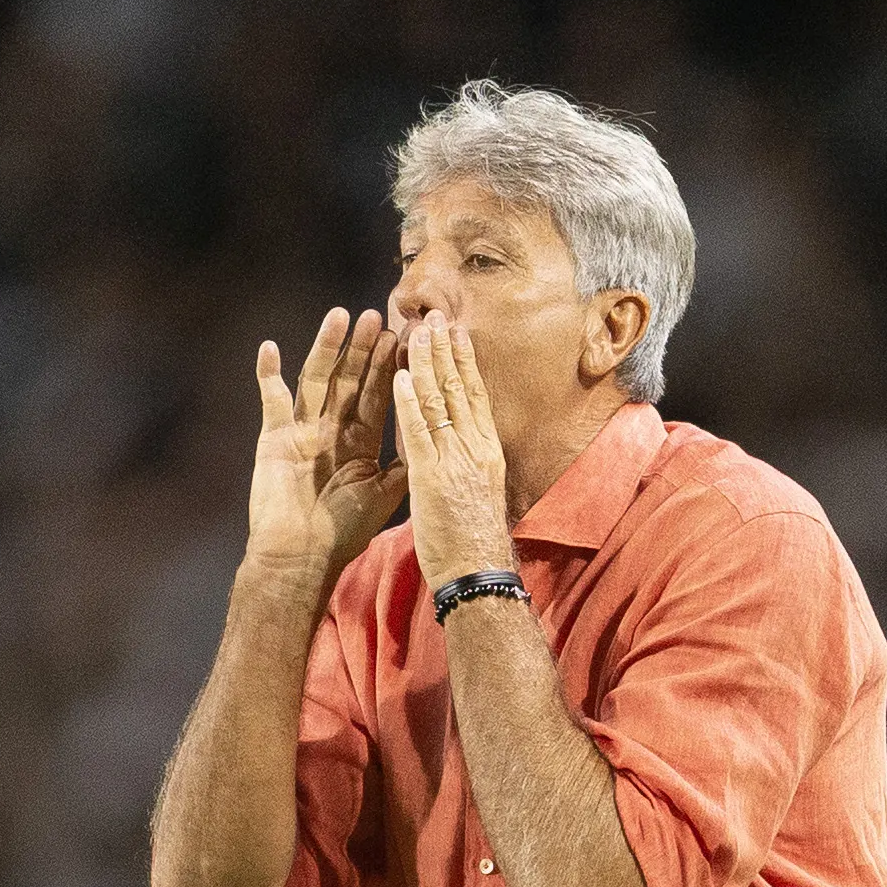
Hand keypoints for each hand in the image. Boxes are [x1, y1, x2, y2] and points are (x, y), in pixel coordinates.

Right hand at [245, 308, 401, 580]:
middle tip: (379, 316)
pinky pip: (271, 401)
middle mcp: (332, 430)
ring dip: (326, 348)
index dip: (391, 367)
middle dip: (364, 349)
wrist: (302, 558)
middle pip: (349, 379)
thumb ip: (406, 464)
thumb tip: (437, 439)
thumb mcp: (386, 495)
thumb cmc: (344, 532)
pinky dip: (268, 375)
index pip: (378, 395)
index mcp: (359, 441)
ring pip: (316, 380)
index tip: (407, 337)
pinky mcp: (274, 438)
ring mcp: (302, 430)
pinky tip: (270, 347)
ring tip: (340, 316)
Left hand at [390, 319, 516, 590]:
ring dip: (425, 362)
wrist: (477, 572)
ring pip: (439, 401)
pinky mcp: (431, 475)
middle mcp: (475, 447)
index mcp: (486, 450)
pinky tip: (400, 375)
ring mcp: (455, 459)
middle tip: (434, 314)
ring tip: (415, 330)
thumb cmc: (474, 539)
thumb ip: (468, 461)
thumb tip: (459, 442)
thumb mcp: (478, 491)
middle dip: (445, 349)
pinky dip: (409, 402)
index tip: (454, 331)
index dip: (463, 360)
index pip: (474, 394)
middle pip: (458, 387)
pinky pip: (418, 431)